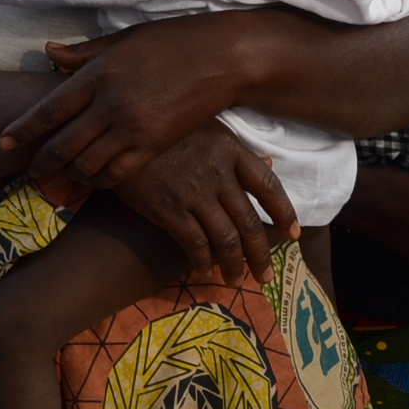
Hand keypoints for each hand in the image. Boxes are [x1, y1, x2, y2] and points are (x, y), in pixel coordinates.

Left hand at [0, 19, 240, 187]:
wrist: (221, 59)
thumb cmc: (171, 42)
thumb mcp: (123, 40)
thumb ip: (84, 53)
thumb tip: (48, 53)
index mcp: (98, 73)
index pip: (50, 108)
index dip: (23, 129)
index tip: (3, 142)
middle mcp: (109, 103)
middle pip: (62, 143)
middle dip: (41, 163)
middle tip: (31, 173)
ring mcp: (131, 127)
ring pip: (86, 164)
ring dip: (69, 175)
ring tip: (61, 178)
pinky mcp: (153, 145)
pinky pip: (116, 173)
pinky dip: (99, 180)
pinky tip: (93, 179)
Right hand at [112, 122, 295, 283]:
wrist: (114, 134)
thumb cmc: (159, 130)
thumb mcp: (202, 129)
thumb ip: (235, 151)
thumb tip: (271, 165)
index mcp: (229, 147)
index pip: (268, 185)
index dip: (284, 213)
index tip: (293, 234)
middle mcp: (217, 170)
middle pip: (249, 221)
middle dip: (260, 254)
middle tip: (265, 276)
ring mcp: (193, 191)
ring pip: (226, 239)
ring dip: (233, 265)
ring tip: (234, 280)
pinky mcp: (169, 209)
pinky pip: (195, 244)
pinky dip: (202, 262)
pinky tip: (203, 270)